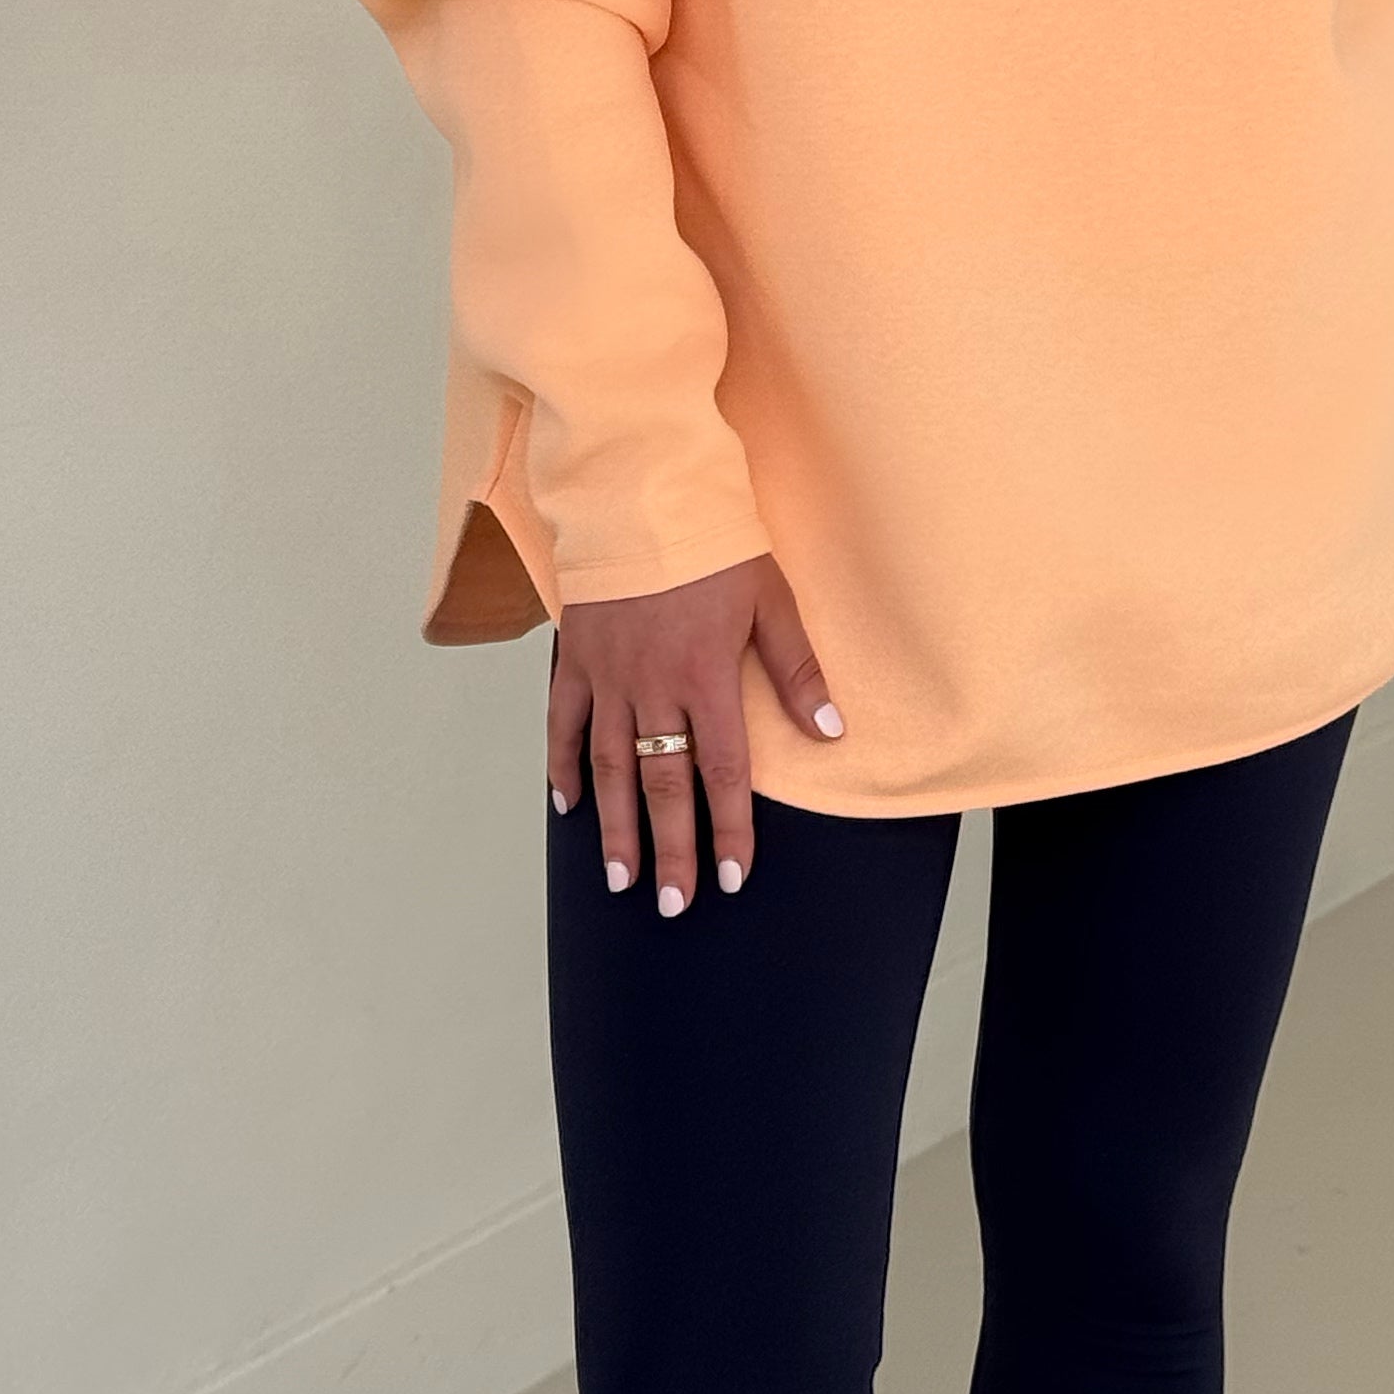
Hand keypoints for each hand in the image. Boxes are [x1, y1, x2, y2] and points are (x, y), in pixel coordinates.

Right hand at [546, 551, 843, 914]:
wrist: (639, 488)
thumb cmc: (713, 540)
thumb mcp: (770, 596)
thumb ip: (797, 668)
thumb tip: (831, 730)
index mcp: (706, 675)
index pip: (722, 769)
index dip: (730, 828)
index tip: (733, 878)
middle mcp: (653, 686)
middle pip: (662, 783)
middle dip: (670, 849)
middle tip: (672, 905)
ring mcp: (608, 675)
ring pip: (609, 766)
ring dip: (615, 826)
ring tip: (619, 878)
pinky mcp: (576, 656)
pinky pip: (563, 722)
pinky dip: (562, 765)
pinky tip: (567, 804)